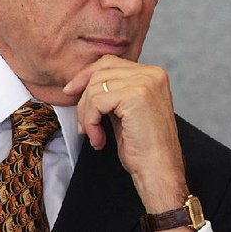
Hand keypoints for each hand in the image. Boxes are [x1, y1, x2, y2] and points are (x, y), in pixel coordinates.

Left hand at [63, 55, 187, 212]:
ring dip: (87, 115)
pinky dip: (91, 122)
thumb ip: (114, 91)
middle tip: (84, 125)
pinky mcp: (135, 96)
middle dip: (83, 98)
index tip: (71, 92)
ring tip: (94, 135)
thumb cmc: (144, 146)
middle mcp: (152, 73)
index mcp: (153, 73)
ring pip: (95, 88)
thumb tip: (82, 81)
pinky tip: (99, 139)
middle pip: (100, 71)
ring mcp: (145, 83)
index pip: (110, 62)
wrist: (159, 169)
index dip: (87, 76)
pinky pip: (97, 102)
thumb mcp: (127, 110)